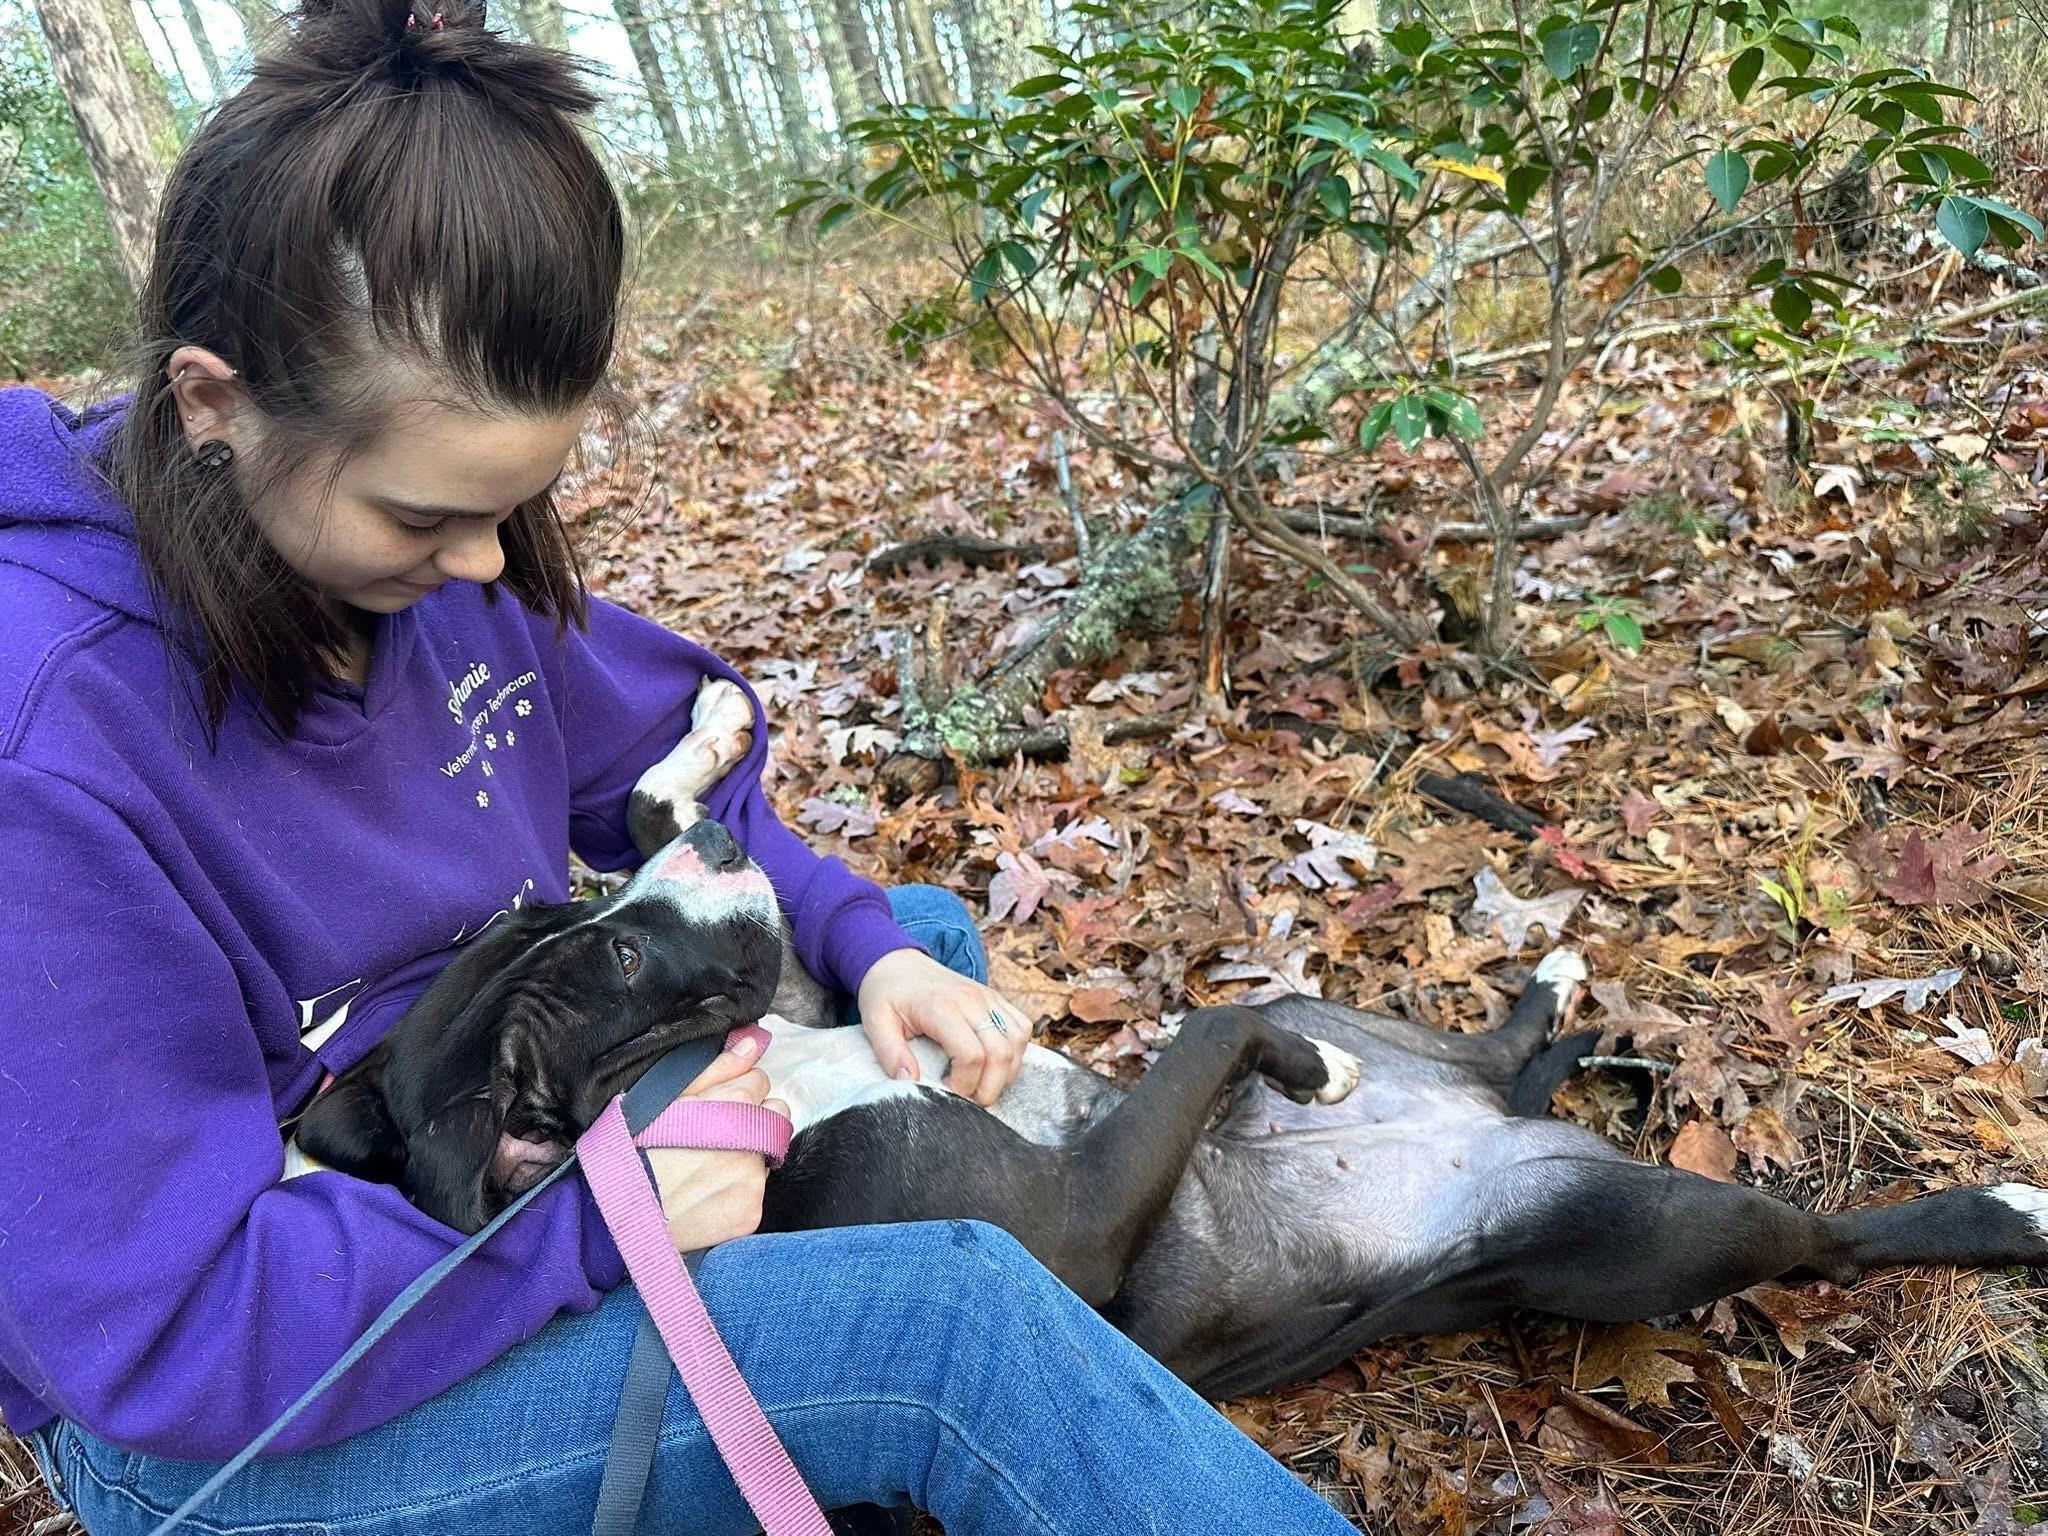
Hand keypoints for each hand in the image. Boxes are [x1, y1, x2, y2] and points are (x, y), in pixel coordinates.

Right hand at [644, 1031, 788, 1251]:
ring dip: (745, 1159)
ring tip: (703, 1172)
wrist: (615, 1211)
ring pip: (765, 1158)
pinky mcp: (751, 1214)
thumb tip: (756, 1042)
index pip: (761, 1081)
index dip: (735, 1093)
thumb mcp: (666, 1095)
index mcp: (734, 1102)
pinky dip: (735, 1196)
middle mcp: (751, 1139)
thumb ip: (719, 1066)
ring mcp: (753, 1179)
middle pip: (775, 1117)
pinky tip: (704, 1199)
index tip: (713, 1109)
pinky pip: (754, 1197)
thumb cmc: (633, 1147)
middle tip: (712, 1139)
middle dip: (753, 1122)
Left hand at [857, 948, 1032, 1107]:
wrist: (897, 961)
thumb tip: (910, 1082)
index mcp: (941, 1007)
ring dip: (1006, 1071)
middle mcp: (971, 999)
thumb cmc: (886, 994)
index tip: (947, 1091)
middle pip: (1001, 1052)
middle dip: (990, 1087)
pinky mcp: (996, 997)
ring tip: (981, 1083)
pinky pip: (1021, 1027)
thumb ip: (891, 1054)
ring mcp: (988, 997)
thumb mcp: (875, 1023)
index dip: (964, 1084)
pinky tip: (994, 1062)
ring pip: (1017, 1041)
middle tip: (969, 1099)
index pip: (971, 1054)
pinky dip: (1016, 1050)